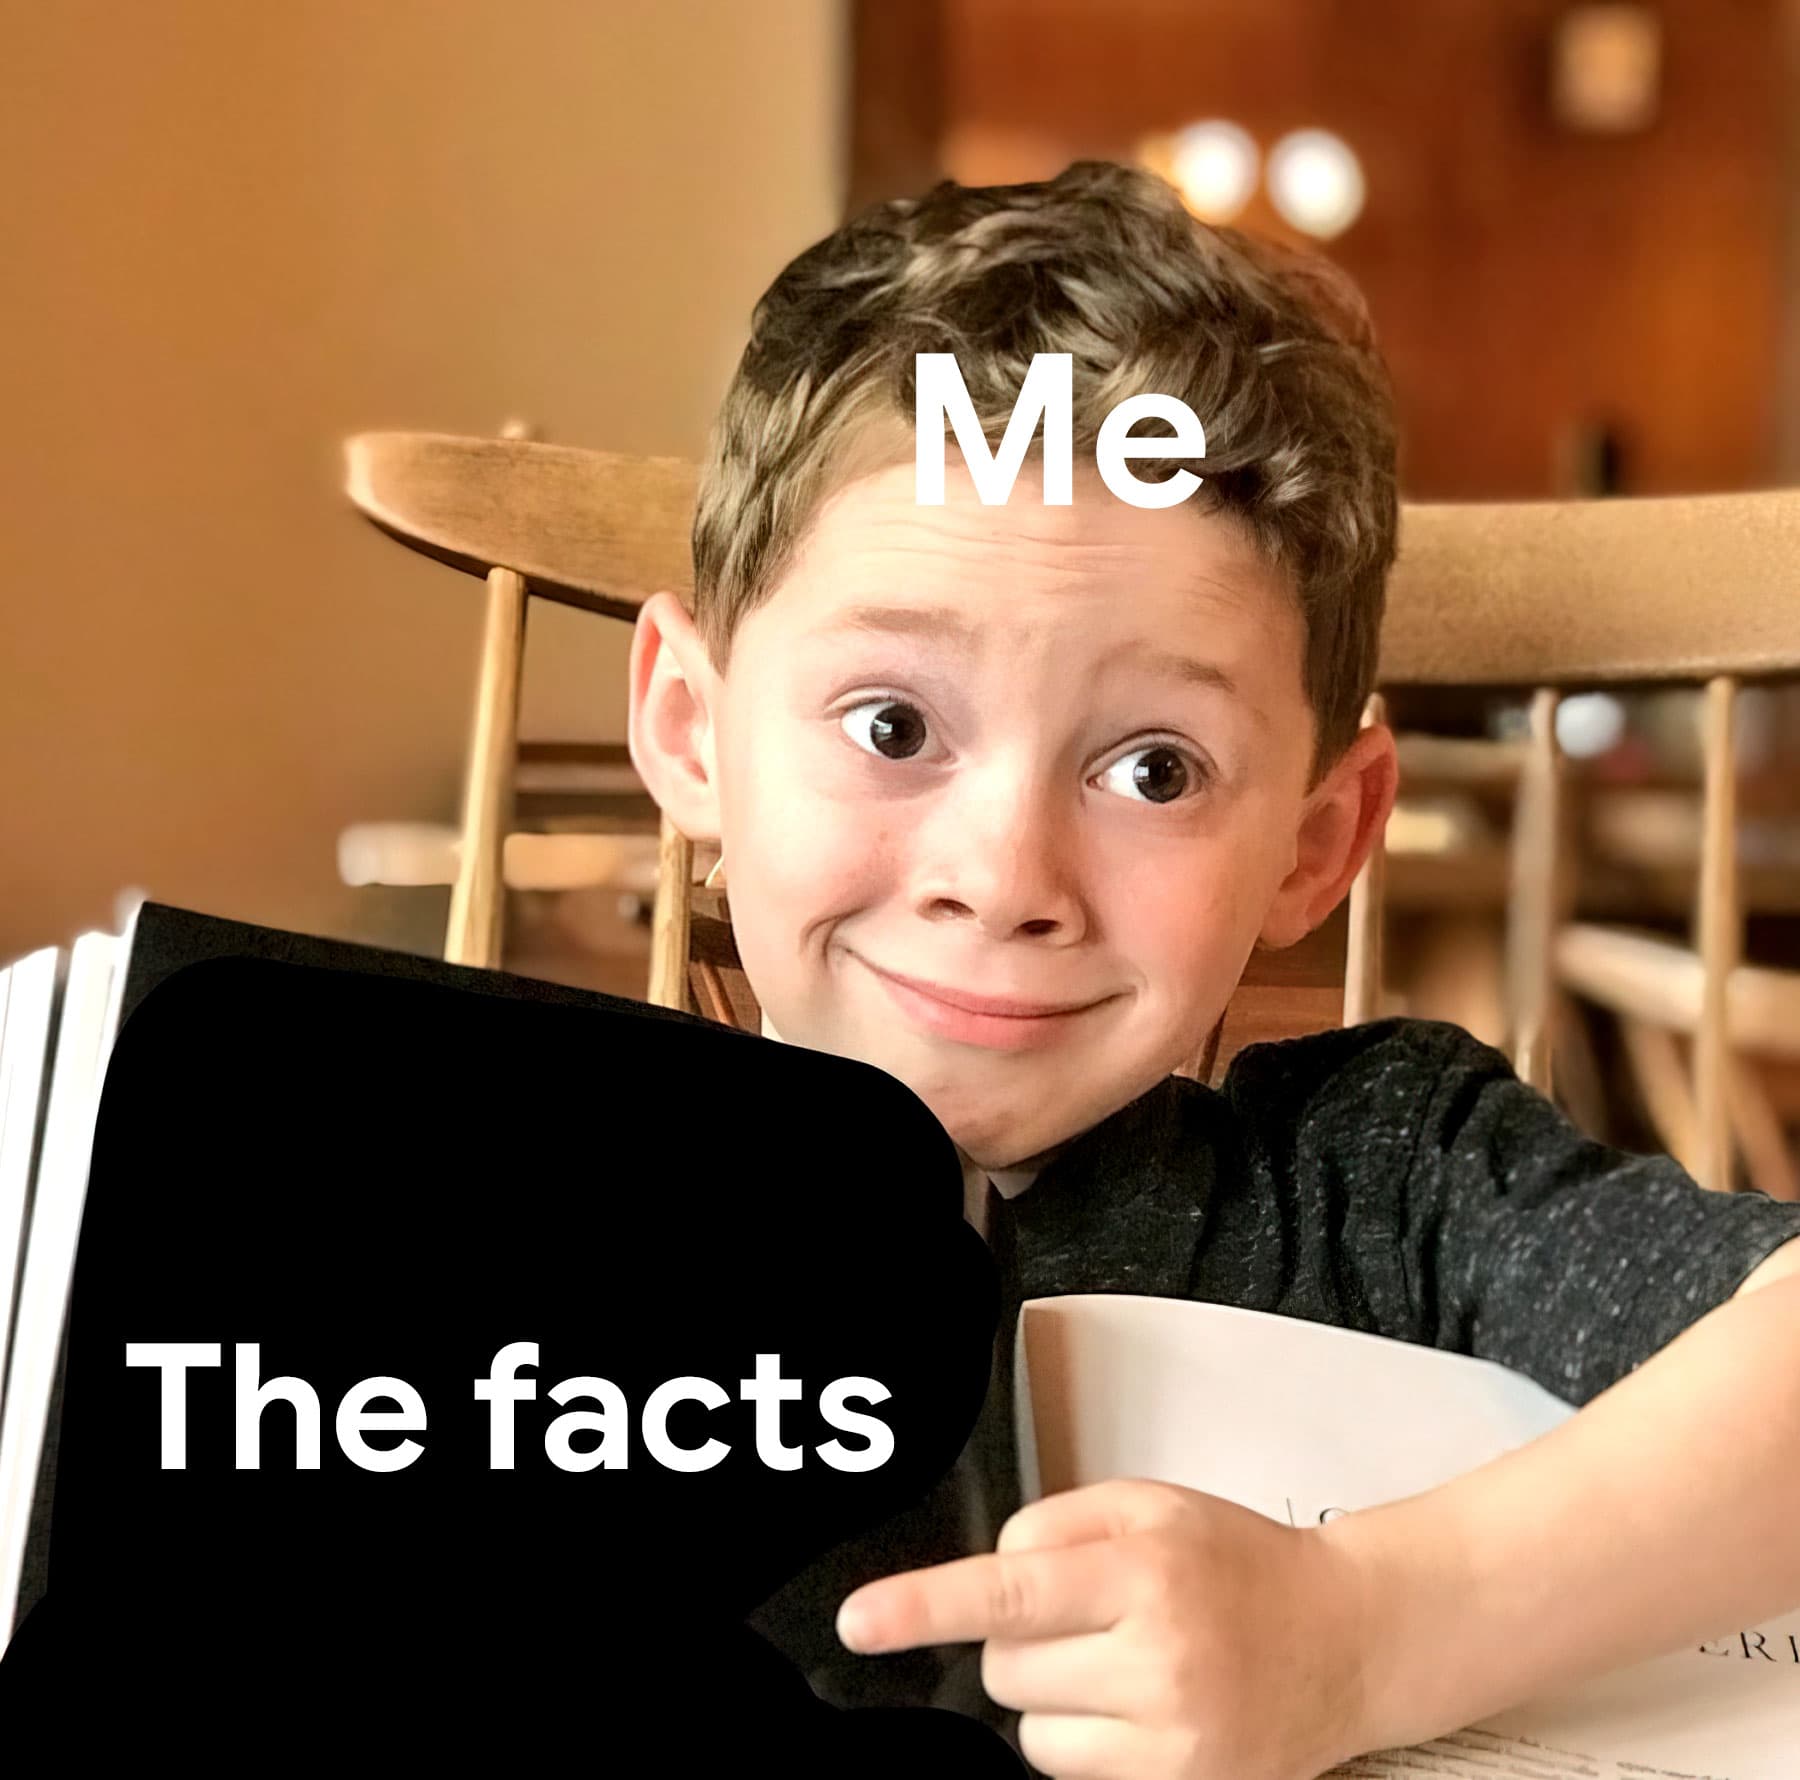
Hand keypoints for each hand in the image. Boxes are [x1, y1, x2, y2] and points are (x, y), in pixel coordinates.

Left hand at [835, 1478, 1373, 1779]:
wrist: (1344, 1638)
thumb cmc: (1239, 1564)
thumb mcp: (1149, 1504)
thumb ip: (1057, 1523)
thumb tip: (991, 1572)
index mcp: (1143, 1568)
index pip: (1009, 1588)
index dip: (923, 1606)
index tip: (863, 1622)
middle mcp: (1157, 1658)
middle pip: (1007, 1666)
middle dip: (1025, 1640)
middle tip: (1092, 1617)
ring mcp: (1171, 1740)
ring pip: (1033, 1730)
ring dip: (1056, 1698)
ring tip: (1124, 1663)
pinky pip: (1075, 1774)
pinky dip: (1090, 1741)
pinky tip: (1144, 1708)